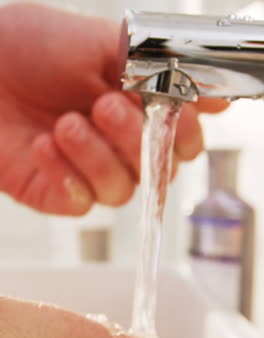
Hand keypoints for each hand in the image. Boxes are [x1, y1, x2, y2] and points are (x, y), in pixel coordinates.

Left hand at [0, 3, 228, 215]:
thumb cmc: (34, 49)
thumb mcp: (102, 46)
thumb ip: (160, 72)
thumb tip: (218, 97)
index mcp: (137, 113)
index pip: (182, 142)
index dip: (184, 134)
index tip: (172, 110)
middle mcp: (119, 148)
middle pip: (157, 172)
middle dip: (135, 141)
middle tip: (107, 106)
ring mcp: (89, 173)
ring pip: (121, 191)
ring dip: (97, 156)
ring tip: (67, 123)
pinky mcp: (59, 193)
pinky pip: (79, 202)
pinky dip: (65, 174)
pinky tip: (45, 145)